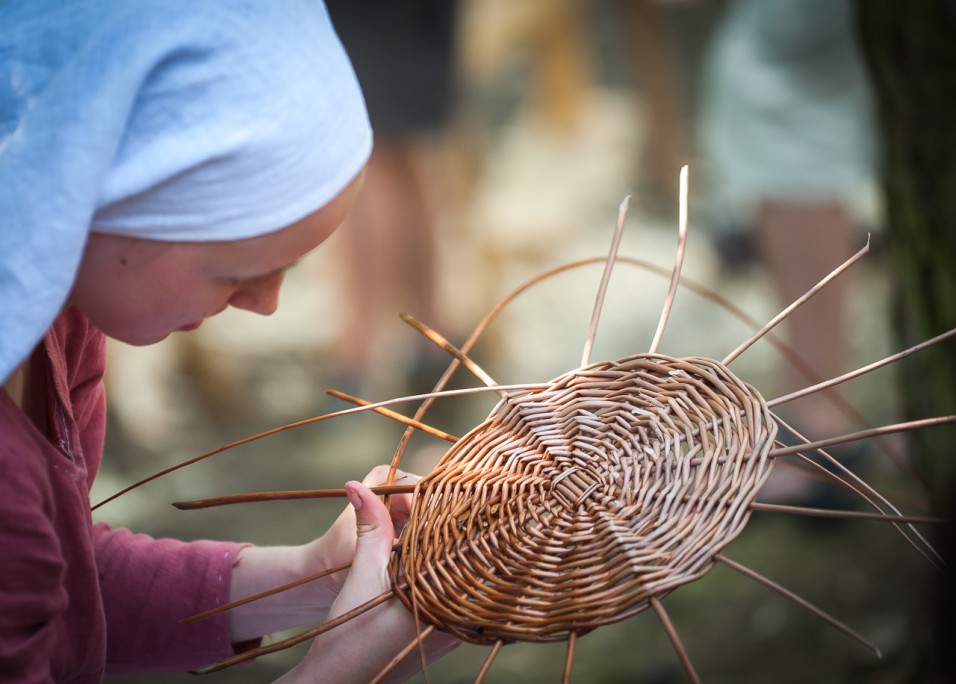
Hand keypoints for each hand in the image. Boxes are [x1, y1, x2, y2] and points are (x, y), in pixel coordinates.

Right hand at [284, 472, 458, 682]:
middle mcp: (462, 615)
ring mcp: (460, 630)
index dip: (451, 513)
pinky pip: (459, 596)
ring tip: (430, 528)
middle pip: (468, 558)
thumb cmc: (349, 633)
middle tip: (437, 503)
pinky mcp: (451, 638)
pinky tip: (429, 561)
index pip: (463, 542)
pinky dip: (446, 575)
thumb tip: (358, 485)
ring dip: (451, 553)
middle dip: (453, 531)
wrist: (341, 682)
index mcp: (447, 594)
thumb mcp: (363, 574)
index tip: (441, 489)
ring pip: (466, 576)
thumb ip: (371, 527)